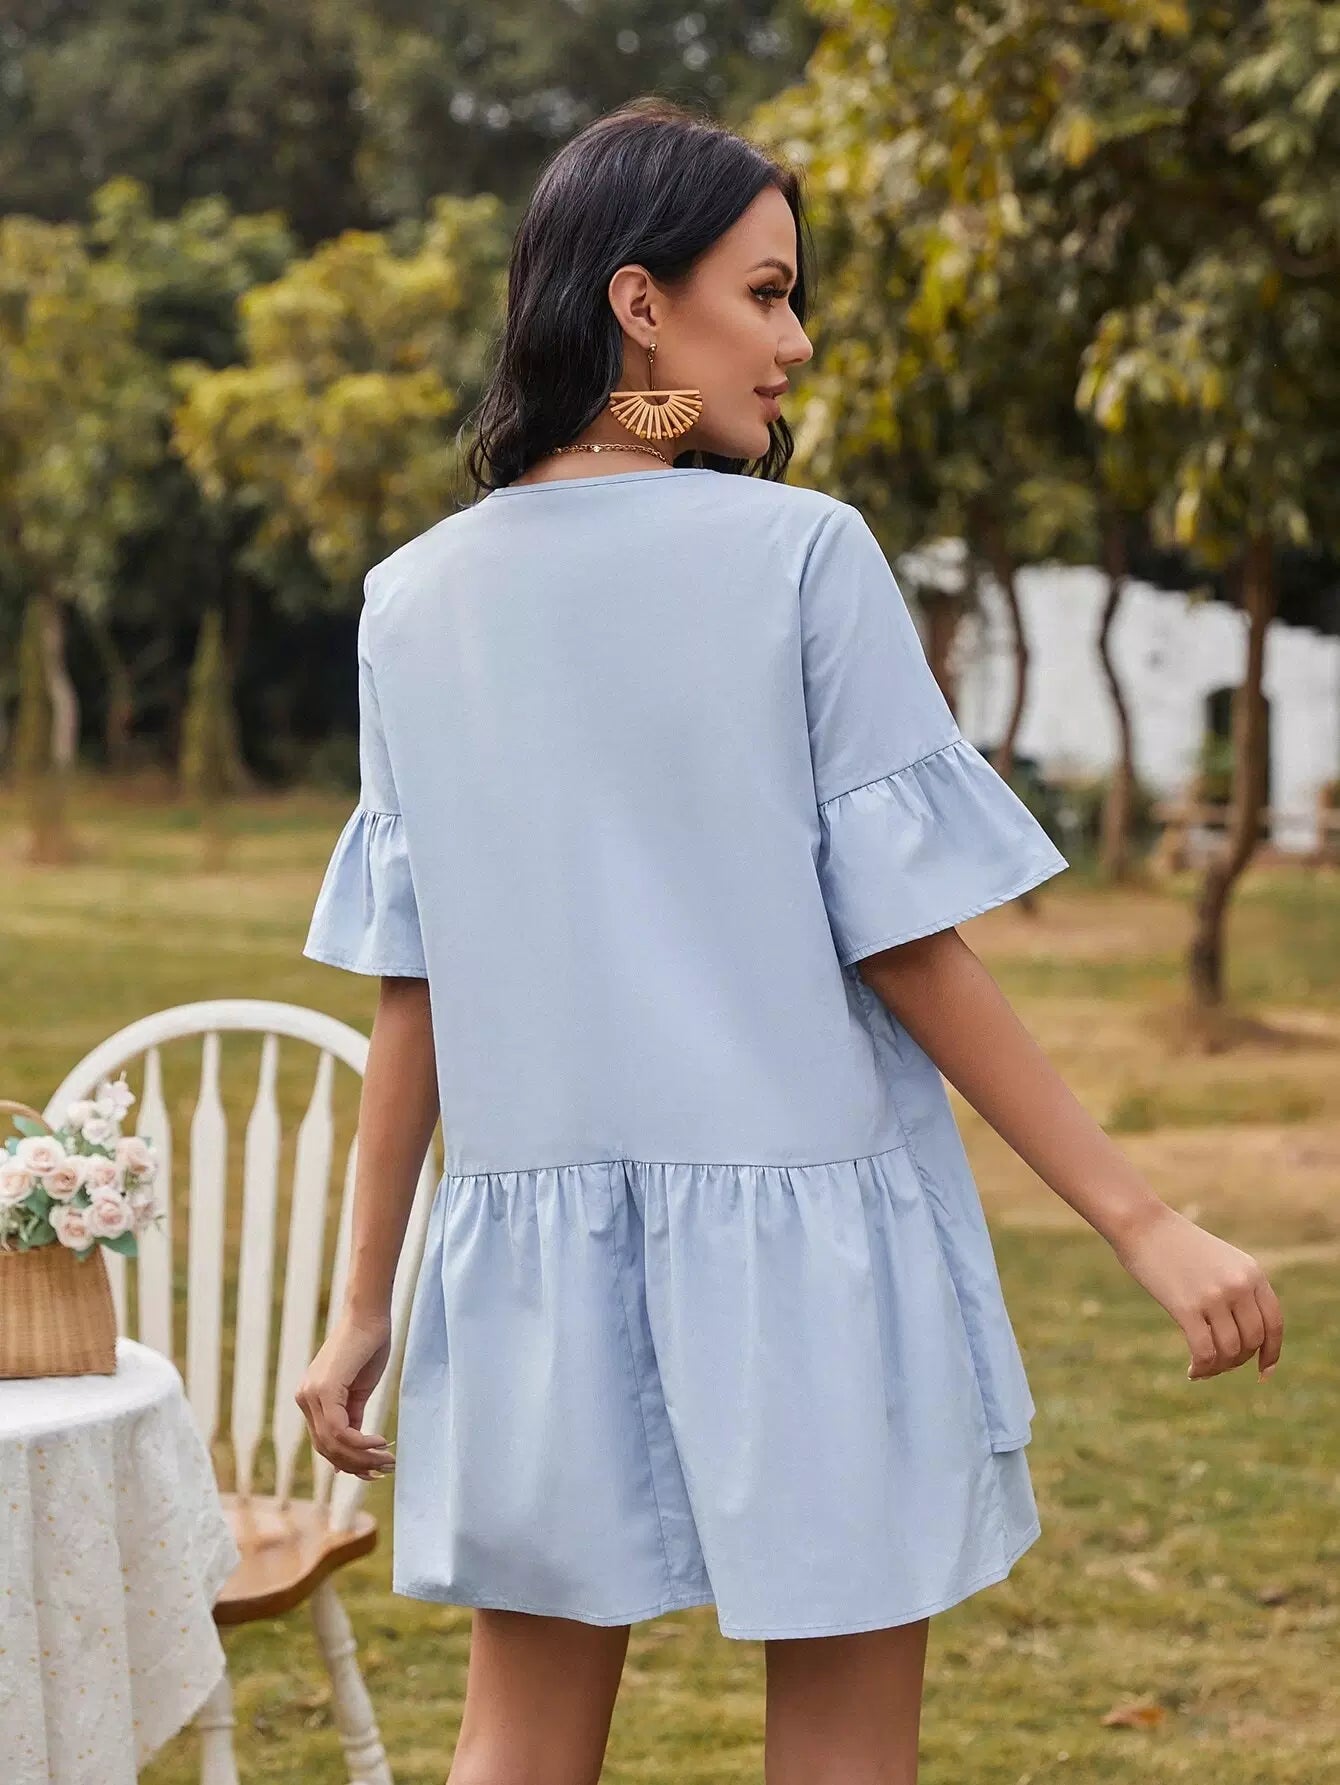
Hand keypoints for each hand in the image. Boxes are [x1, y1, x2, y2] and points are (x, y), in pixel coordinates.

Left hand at [295, 1309, 396, 1479]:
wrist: (369, 1316)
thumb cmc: (367, 1347)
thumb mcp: (358, 1391)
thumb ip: (351, 1417)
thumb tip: (350, 1448)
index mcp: (310, 1399)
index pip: (324, 1443)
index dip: (348, 1462)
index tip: (372, 1471)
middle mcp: (304, 1399)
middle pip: (327, 1448)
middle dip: (357, 1465)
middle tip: (384, 1470)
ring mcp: (311, 1394)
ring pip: (333, 1443)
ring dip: (362, 1457)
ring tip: (387, 1459)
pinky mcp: (325, 1389)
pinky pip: (340, 1429)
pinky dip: (361, 1442)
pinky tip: (380, 1441)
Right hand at [1110, 1203, 1283, 1381]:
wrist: (1142, 1224)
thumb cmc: (1177, 1245)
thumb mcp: (1220, 1261)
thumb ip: (1239, 1290)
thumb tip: (1247, 1337)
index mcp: (1252, 1273)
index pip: (1274, 1323)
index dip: (1272, 1353)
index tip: (1263, 1372)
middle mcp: (1240, 1285)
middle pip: (1252, 1341)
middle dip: (1238, 1360)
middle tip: (1219, 1364)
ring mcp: (1214, 1296)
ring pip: (1230, 1350)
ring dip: (1218, 1367)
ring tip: (1203, 1367)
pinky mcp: (1187, 1306)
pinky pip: (1204, 1351)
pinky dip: (1201, 1367)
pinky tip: (1191, 1371)